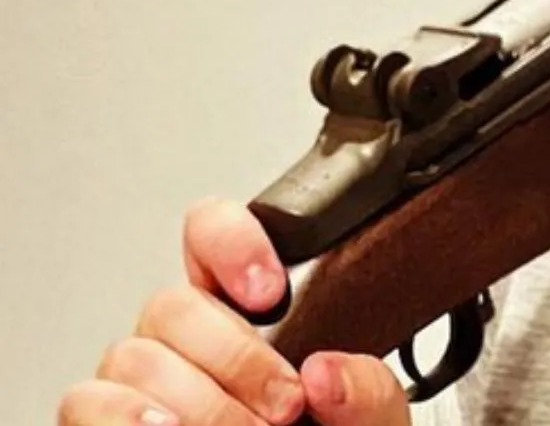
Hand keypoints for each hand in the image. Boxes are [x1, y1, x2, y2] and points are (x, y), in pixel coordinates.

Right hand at [57, 197, 411, 425]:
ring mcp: (139, 385)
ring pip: (133, 356)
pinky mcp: (101, 421)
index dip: (231, 243)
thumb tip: (326, 372)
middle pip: (173, 303)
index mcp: (248, 314)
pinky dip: (125, 417)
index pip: (213, 235)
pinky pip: (87, 403)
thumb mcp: (368, 422)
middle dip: (235, 356)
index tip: (270, 291)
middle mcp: (184, 342)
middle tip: (285, 403)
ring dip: (198, 402)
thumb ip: (368, 392)